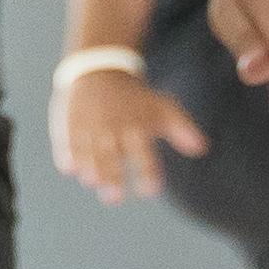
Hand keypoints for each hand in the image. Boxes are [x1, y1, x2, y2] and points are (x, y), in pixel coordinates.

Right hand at [47, 54, 194, 202]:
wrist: (100, 70)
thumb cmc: (136, 99)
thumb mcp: (162, 107)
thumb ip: (182, 129)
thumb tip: (202, 148)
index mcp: (137, 126)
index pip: (144, 153)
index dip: (147, 172)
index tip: (150, 191)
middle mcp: (112, 126)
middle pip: (111, 155)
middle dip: (112, 176)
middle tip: (114, 199)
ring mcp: (88, 124)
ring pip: (87, 150)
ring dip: (89, 167)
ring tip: (92, 182)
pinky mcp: (68, 122)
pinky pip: (66, 140)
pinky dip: (67, 154)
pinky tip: (69, 168)